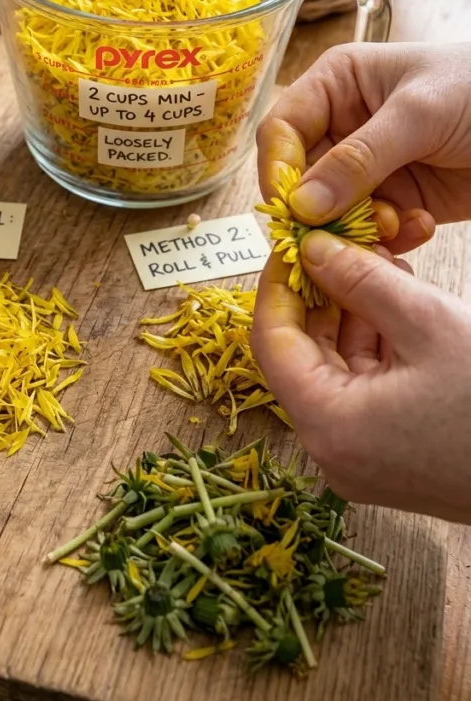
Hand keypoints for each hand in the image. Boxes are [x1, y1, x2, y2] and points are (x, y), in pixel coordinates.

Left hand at [252, 231, 470, 523]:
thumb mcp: (428, 324)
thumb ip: (361, 280)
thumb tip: (313, 246)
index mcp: (329, 426)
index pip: (273, 342)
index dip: (278, 285)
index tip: (290, 243)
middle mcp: (334, 451)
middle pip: (303, 355)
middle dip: (321, 294)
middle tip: (335, 244)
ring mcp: (363, 457)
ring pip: (337, 368)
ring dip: (352, 315)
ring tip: (375, 263)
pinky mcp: (392, 456)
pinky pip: (365, 389)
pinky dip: (376, 345)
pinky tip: (395, 301)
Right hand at [256, 42, 470, 252]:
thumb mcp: (417, 114)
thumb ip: (358, 159)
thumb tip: (301, 205)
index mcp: (335, 85)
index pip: (282, 129)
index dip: (278, 169)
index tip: (289, 208)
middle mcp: (342, 126)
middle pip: (301, 180)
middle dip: (324, 210)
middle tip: (347, 232)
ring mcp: (366, 167)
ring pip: (331, 213)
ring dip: (360, 228)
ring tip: (400, 225)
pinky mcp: (393, 200)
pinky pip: (368, 230)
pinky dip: (388, 239)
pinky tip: (420, 227)